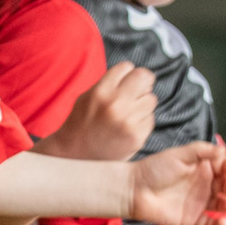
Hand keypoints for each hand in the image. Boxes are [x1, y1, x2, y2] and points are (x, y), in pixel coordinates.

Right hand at [38, 61, 154, 160]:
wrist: (75, 157)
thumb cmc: (81, 124)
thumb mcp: (87, 97)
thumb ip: (110, 84)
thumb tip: (136, 74)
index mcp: (101, 91)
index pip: (127, 67)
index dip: (127, 74)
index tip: (124, 81)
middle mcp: (116, 104)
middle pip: (144, 78)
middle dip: (141, 83)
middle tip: (134, 93)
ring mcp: (129, 122)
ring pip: (151, 99)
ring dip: (142, 104)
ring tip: (127, 115)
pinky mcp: (138, 137)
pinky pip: (150, 119)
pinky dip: (142, 121)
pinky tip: (127, 128)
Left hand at [124, 141, 225, 224]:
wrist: (134, 190)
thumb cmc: (155, 169)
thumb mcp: (179, 154)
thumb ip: (201, 151)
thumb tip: (223, 151)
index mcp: (204, 167)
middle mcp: (205, 184)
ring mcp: (200, 202)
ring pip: (222, 205)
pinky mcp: (192, 219)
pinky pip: (210, 223)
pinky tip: (224, 223)